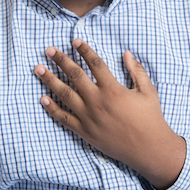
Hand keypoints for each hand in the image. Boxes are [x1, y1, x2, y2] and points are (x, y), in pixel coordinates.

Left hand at [34, 39, 186, 189]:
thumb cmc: (150, 118)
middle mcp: (97, 101)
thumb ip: (136, 71)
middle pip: (74, 75)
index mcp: (113, 89)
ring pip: (64, 95)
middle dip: (60, 60)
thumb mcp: (148, 91)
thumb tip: (127, 53)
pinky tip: (43, 99)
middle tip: (49, 50)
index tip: (74, 41)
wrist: (148, 149)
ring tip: (38, 69)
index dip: (84, 50)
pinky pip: (64, 118)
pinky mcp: (85, 132)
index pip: (94, 64)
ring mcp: (89, 117)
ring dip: (50, 80)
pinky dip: (52, 109)